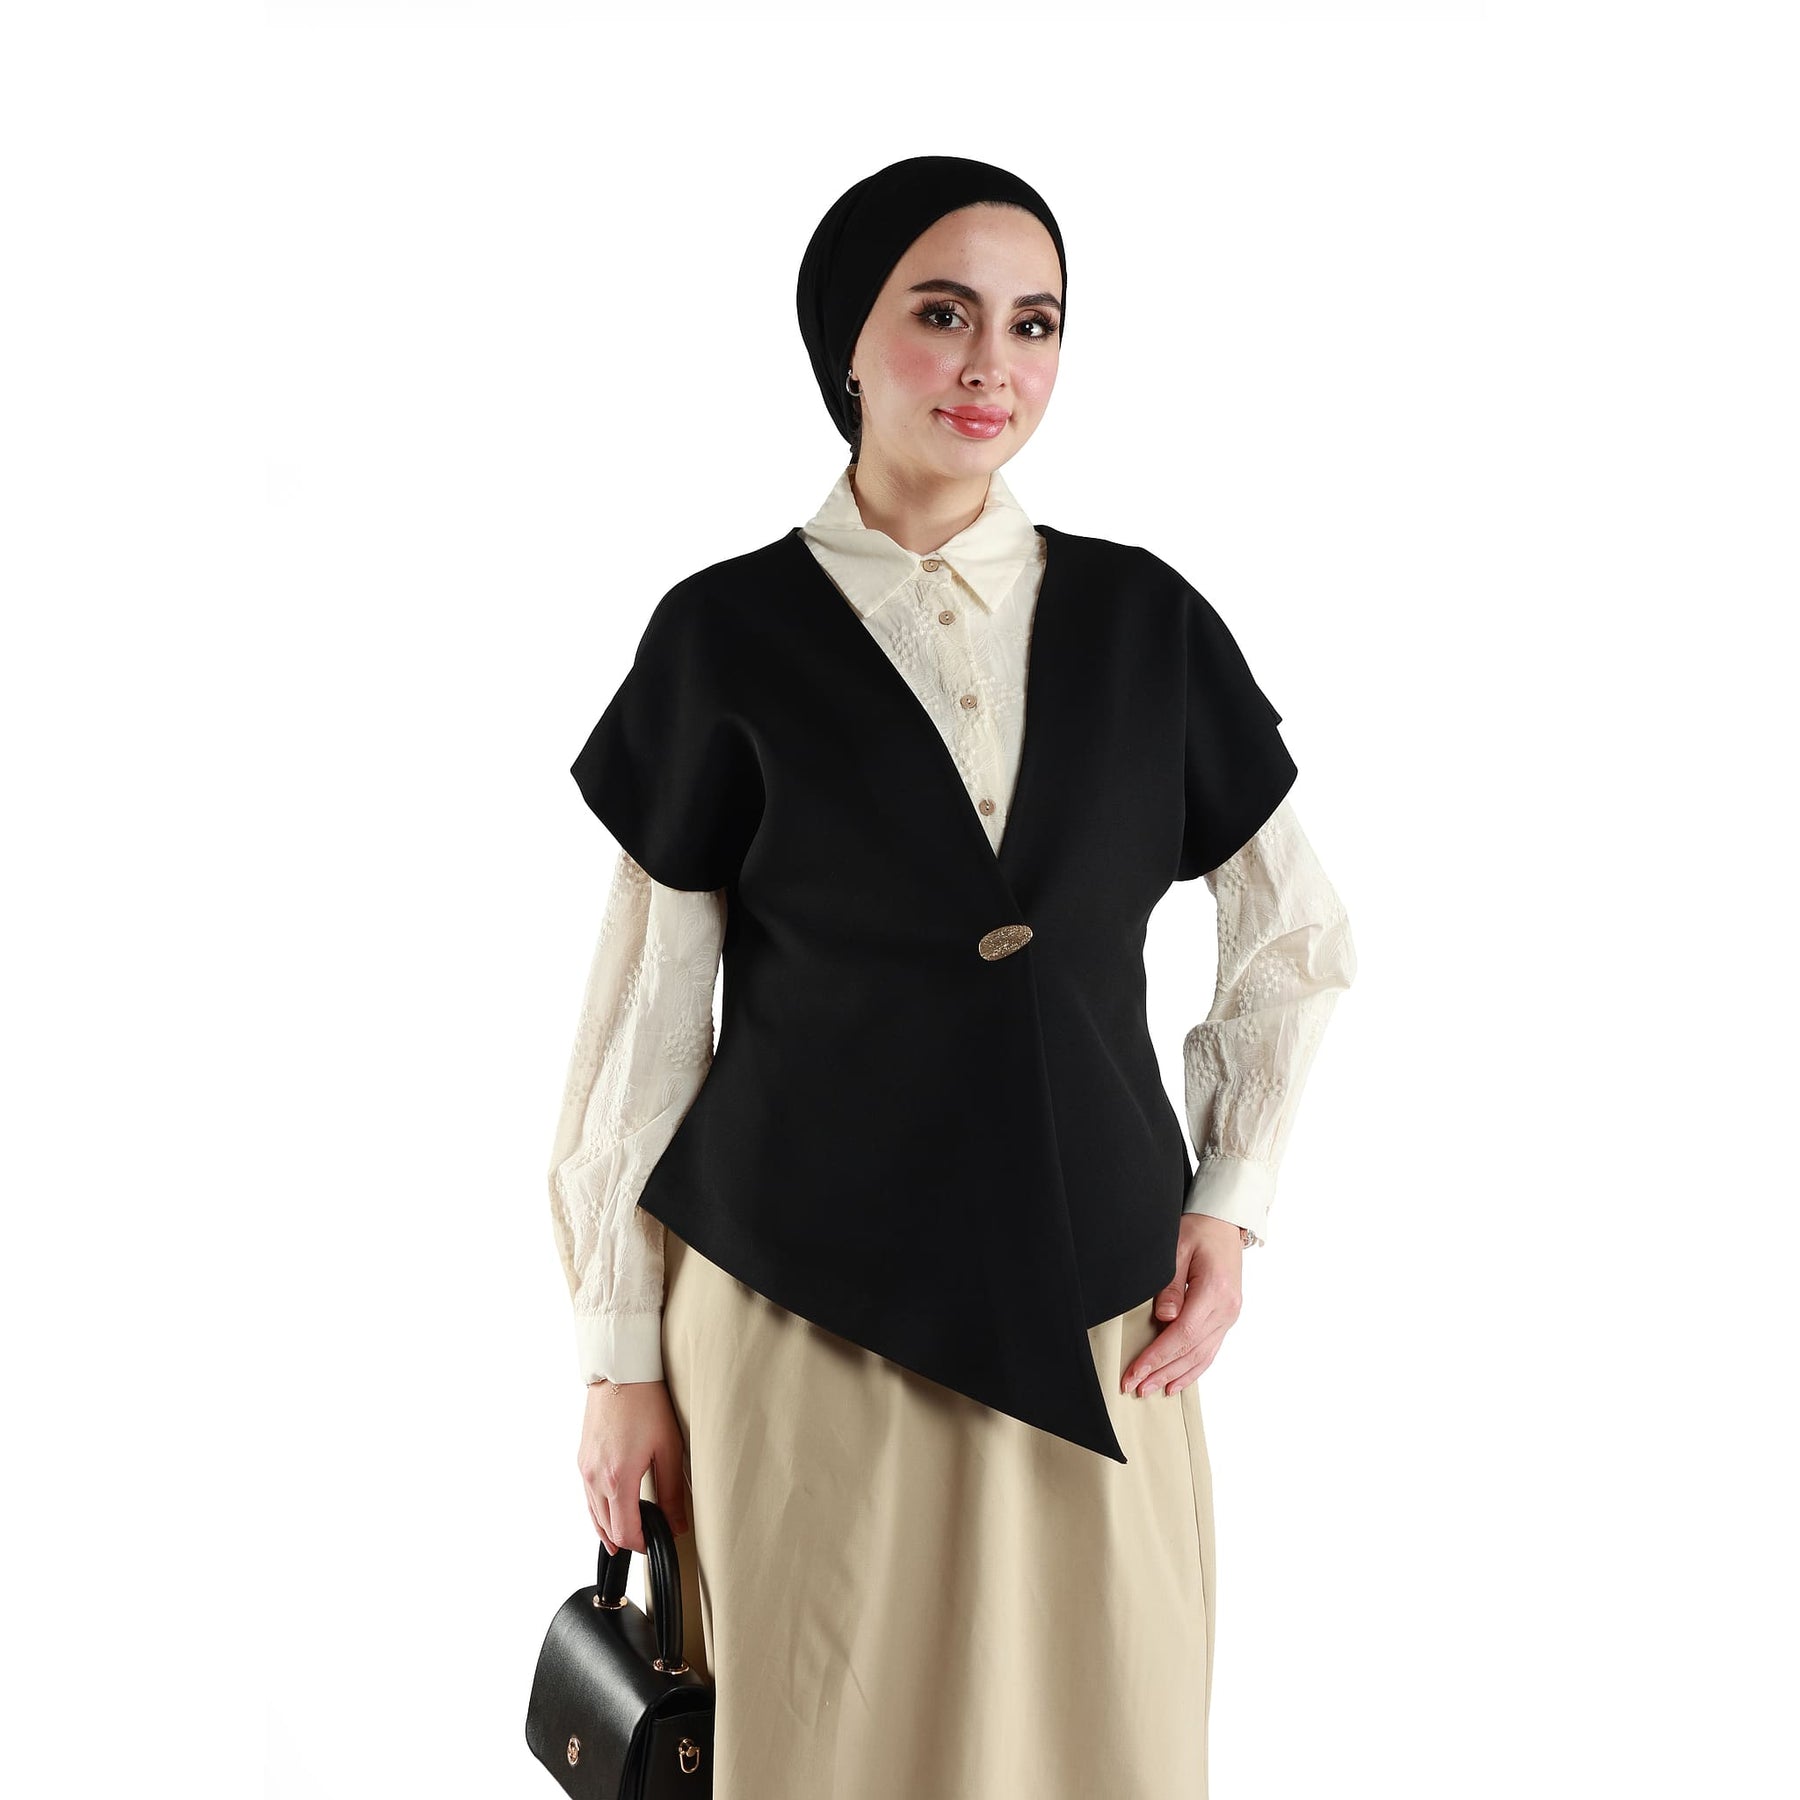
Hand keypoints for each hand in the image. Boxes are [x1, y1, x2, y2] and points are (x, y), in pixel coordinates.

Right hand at [577, 1378, 691, 1554]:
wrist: (621, 1372)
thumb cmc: (646, 1403)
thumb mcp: (669, 1448)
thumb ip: (672, 1492)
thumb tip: (676, 1524)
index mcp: (617, 1479)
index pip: (624, 1531)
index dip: (640, 1545)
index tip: (654, 1544)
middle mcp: (595, 1478)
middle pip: (607, 1528)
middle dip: (626, 1540)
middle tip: (646, 1540)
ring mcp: (585, 1469)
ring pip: (593, 1515)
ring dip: (610, 1529)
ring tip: (627, 1537)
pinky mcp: (582, 1459)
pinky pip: (587, 1497)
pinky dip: (599, 1511)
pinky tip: (610, 1512)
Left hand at [1120, 1214, 1244, 1398]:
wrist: (1224, 1224)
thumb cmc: (1199, 1231)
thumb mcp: (1177, 1249)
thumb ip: (1170, 1286)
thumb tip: (1164, 1318)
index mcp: (1215, 1292)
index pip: (1183, 1334)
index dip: (1157, 1357)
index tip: (1135, 1372)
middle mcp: (1227, 1309)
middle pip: (1191, 1350)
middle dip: (1162, 1371)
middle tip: (1136, 1388)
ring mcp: (1229, 1316)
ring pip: (1202, 1356)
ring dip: (1176, 1376)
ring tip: (1152, 1390)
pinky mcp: (1227, 1318)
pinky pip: (1210, 1350)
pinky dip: (1193, 1369)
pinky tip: (1177, 1383)